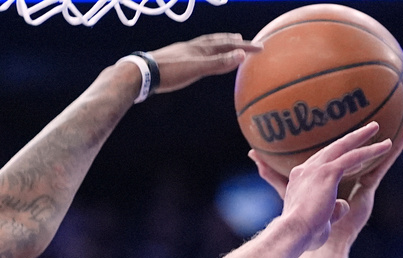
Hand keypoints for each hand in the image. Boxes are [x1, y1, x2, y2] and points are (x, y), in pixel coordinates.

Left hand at [147, 33, 261, 93]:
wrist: (141, 72)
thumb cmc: (169, 72)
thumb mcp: (196, 68)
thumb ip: (218, 63)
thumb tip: (242, 55)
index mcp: (201, 48)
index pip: (229, 45)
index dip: (245, 46)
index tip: (260, 47)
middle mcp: (193, 47)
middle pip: (216, 41)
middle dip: (231, 41)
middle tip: (242, 39)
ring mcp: (182, 52)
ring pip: (204, 45)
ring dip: (216, 45)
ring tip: (221, 45)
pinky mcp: (172, 59)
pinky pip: (193, 53)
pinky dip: (201, 52)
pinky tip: (195, 58)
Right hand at [268, 122, 392, 251]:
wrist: (293, 233)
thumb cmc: (301, 234)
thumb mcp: (316, 219)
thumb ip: (330, 210)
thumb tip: (343, 205)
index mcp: (298, 181)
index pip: (318, 163)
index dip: (333, 156)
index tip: (345, 151)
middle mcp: (304, 171)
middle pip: (330, 149)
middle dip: (347, 138)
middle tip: (363, 129)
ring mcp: (316, 170)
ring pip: (343, 148)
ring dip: (361, 137)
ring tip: (376, 127)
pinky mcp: (329, 173)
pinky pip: (354, 157)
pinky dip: (370, 151)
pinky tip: (385, 146)